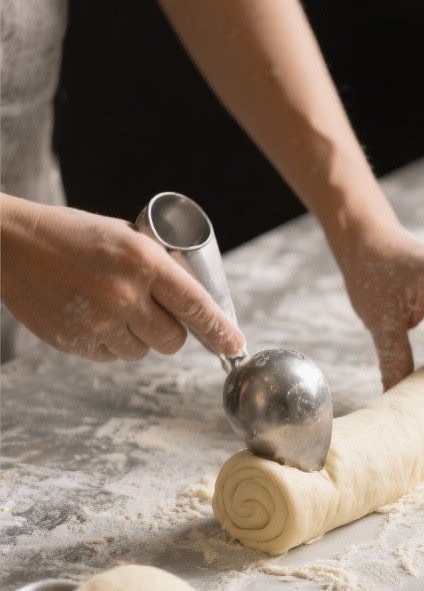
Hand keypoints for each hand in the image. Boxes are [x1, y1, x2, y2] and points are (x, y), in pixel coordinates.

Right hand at [0, 197, 243, 362]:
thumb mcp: (123, 234)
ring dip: (137, 337)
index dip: (221, 331)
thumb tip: (190, 301)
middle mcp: (125, 295)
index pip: (196, 306)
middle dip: (172, 332)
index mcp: (143, 261)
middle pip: (173, 340)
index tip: (235, 345)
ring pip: (142, 351)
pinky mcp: (76, 341)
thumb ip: (156, 266)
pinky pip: (111, 356)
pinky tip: (92, 316)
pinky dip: (109, 343)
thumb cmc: (72, 234)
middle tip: (156, 314)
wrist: (12, 245)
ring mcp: (99, 322)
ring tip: (113, 307)